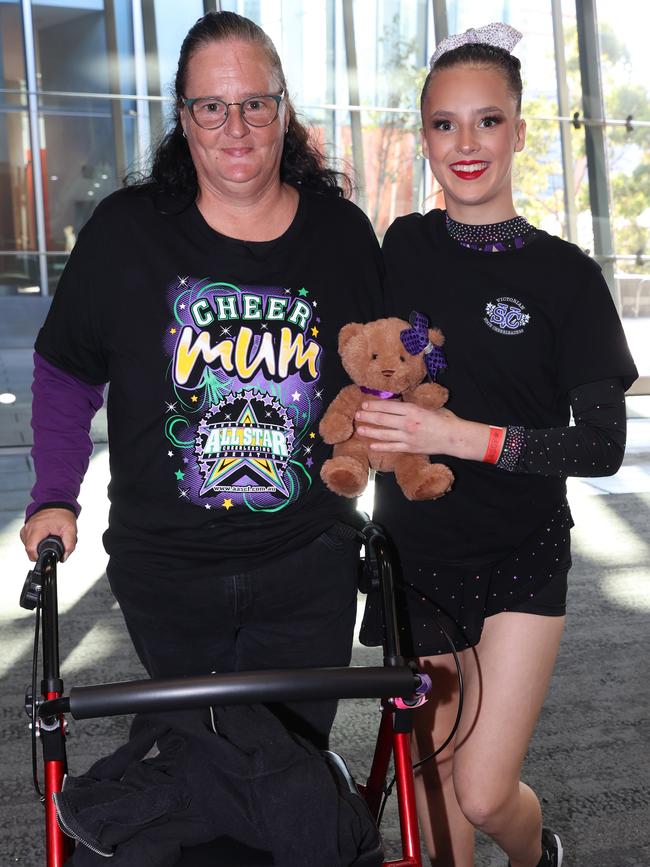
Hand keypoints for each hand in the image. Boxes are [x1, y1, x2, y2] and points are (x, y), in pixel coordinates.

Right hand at [20, 508, 77, 561]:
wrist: (57, 502)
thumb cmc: (62, 514)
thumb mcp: (71, 530)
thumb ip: (69, 545)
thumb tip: (64, 557)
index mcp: (38, 527)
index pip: (31, 548)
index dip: (38, 556)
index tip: (46, 556)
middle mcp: (29, 527)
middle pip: (29, 549)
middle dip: (40, 552)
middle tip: (51, 546)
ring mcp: (26, 527)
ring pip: (28, 545)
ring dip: (37, 547)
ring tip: (47, 540)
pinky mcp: (26, 528)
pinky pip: (27, 540)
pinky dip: (35, 542)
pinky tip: (42, 538)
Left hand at [356, 400, 492, 459]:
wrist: (454, 437)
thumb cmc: (444, 419)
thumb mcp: (428, 407)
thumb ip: (413, 407)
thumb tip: (399, 405)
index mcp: (413, 410)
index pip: (389, 407)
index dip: (375, 405)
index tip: (365, 404)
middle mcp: (408, 424)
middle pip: (383, 420)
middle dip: (368, 417)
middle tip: (357, 415)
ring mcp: (408, 437)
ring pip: (384, 434)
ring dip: (371, 431)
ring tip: (360, 429)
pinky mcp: (410, 448)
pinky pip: (392, 447)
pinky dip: (381, 447)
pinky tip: (372, 445)